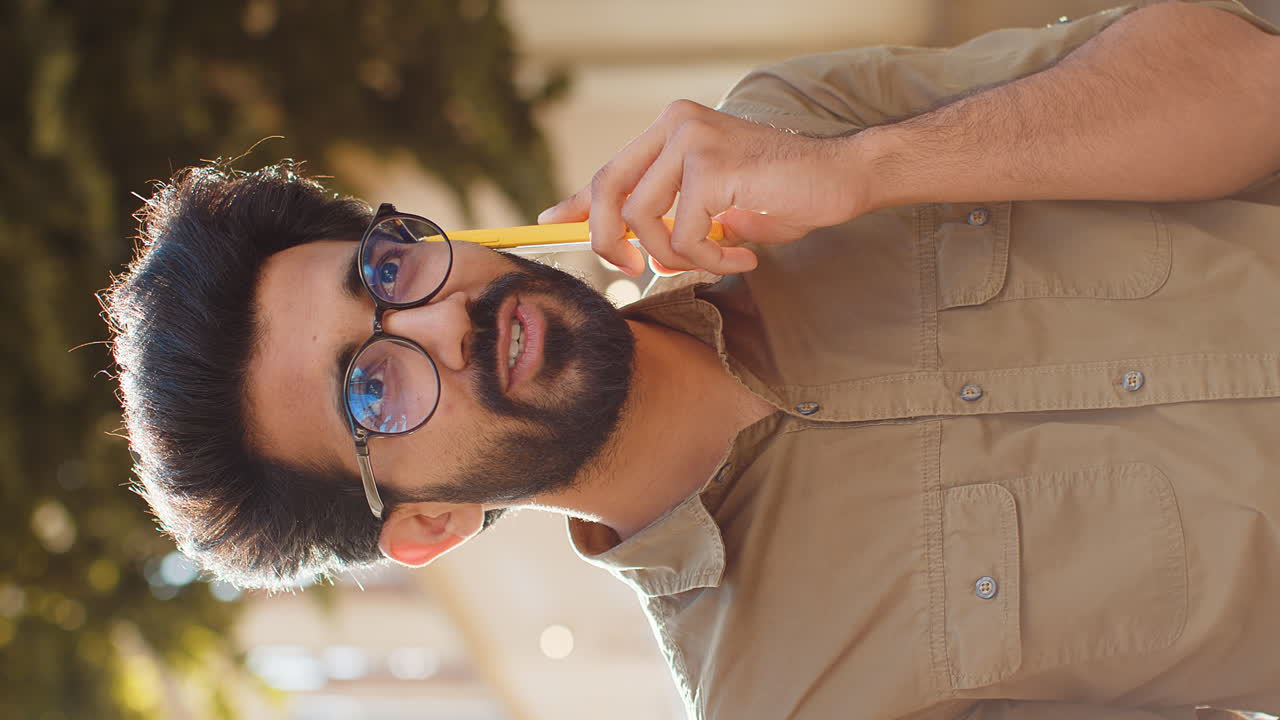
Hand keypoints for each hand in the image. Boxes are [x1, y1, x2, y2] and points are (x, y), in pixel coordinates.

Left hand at [537, 99, 868, 275]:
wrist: (841, 178)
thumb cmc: (780, 196)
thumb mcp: (713, 207)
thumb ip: (668, 218)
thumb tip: (625, 249)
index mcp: (671, 128)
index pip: (610, 169)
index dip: (576, 203)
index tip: (549, 224)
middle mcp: (675, 125)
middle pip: (606, 191)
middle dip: (606, 241)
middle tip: (634, 271)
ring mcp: (691, 140)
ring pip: (643, 221)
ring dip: (677, 258)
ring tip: (719, 260)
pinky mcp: (711, 166)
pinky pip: (684, 237)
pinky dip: (710, 261)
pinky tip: (744, 256)